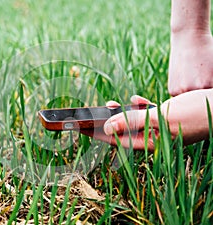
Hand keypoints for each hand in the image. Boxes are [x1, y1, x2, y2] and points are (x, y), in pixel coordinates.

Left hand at [80, 89, 212, 150]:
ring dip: (119, 112)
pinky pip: (145, 113)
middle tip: (84, 116)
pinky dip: (138, 106)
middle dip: (102, 123)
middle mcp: (152, 136)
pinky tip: (135, 99)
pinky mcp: (164, 117)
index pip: (114, 138)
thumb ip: (133, 121)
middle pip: (119, 130)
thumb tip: (106, 128)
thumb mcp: (161, 118)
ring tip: (108, 104)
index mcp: (150, 141)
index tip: (78, 127)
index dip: (95, 132)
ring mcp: (157, 127)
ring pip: (131, 120)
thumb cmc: (196, 114)